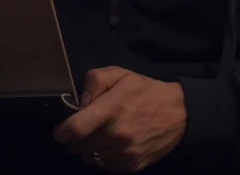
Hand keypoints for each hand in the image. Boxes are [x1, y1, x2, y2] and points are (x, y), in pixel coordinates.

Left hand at [53, 67, 186, 172]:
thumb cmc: (145, 91)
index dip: (61, 131)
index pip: (76, 129)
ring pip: (89, 157)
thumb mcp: (120, 74)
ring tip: (98, 134)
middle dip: (75, 138)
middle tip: (83, 127)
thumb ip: (94, 81)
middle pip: (79, 146)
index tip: (60, 130)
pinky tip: (110, 143)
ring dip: (88, 147)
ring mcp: (124, 154)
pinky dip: (102, 156)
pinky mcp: (132, 166)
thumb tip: (80, 103)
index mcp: (112, 109)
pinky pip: (104, 165)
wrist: (179, 114)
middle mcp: (117, 135)